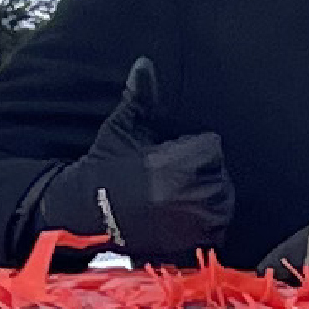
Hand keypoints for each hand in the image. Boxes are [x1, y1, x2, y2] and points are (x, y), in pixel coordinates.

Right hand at [27, 60, 239, 260]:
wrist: (86, 211)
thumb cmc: (106, 165)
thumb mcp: (123, 128)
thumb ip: (141, 96)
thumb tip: (143, 63)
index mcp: (178, 162)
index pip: (213, 147)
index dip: (197, 149)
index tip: (176, 155)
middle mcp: (189, 193)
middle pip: (220, 176)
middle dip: (205, 174)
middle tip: (177, 179)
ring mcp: (190, 222)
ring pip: (222, 204)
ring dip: (209, 200)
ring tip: (182, 197)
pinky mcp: (187, 245)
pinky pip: (216, 231)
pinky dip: (206, 226)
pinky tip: (185, 219)